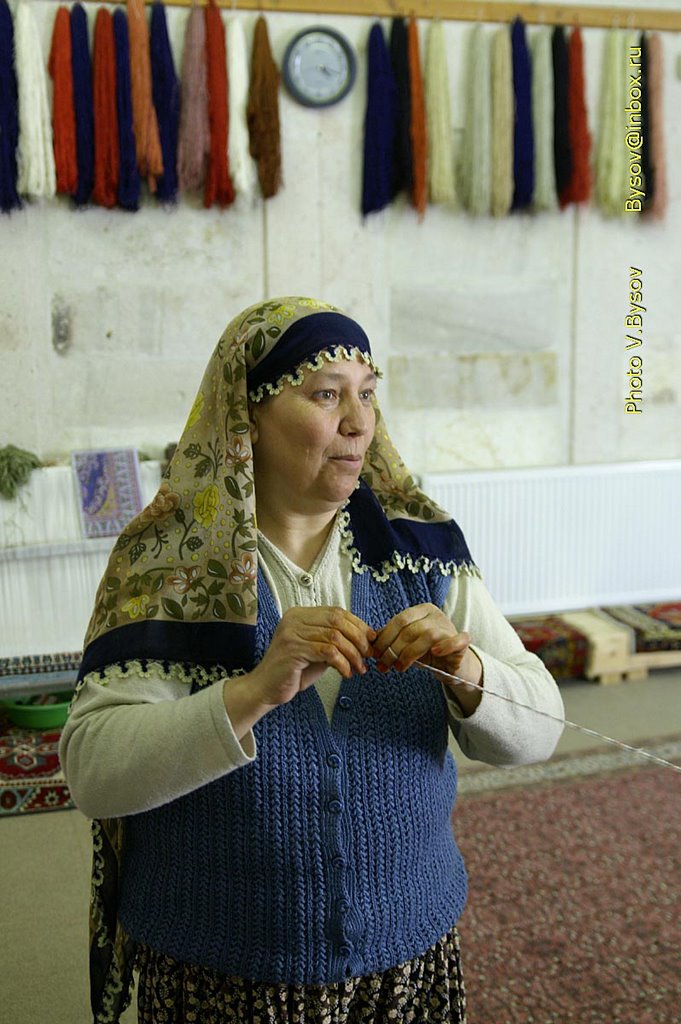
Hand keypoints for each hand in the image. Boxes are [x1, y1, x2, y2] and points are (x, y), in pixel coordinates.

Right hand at [249, 606, 375, 708]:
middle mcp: (294, 619)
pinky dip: (342, 663)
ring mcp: (292, 633)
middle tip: (368, 655)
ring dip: (353, 654)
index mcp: (300, 614)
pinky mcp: (293, 650)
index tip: (371, 639)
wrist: (266, 688)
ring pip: (335, 637)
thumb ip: (334, 640)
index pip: (336, 612)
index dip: (357, 624)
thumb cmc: (293, 671)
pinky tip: (346, 673)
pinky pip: (328, 653)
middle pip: (337, 621)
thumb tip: (365, 638)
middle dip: (358, 638)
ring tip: (359, 668)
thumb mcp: (317, 650)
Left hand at [371, 604, 482, 713]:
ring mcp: (449, 626)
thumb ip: (391, 640)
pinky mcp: (463, 641)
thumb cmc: (426, 652)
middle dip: (393, 649)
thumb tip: (370, 643)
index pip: (399, 620)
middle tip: (384, 665)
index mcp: (421, 610)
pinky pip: (456, 640)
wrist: (451, 664)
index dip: (385, 637)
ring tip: (400, 668)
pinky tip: (434, 654)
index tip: (374, 654)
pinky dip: (445, 646)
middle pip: (410, 629)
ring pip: (427, 635)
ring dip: (409, 654)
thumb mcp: (406, 644)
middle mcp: (435, 615)